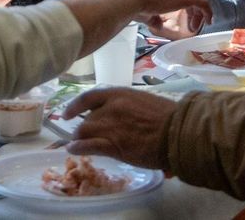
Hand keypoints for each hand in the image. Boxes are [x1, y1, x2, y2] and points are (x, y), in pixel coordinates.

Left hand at [62, 87, 176, 168]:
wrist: (177, 132)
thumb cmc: (168, 118)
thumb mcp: (144, 102)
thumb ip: (128, 106)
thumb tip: (122, 115)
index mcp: (120, 94)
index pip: (90, 97)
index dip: (75, 105)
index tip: (67, 113)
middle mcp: (111, 108)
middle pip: (87, 119)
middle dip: (82, 128)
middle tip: (81, 136)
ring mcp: (110, 126)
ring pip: (84, 132)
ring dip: (79, 139)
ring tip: (76, 145)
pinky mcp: (113, 145)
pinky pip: (88, 146)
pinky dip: (78, 148)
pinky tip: (73, 151)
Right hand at [114, 0, 210, 31]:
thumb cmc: (137, 6)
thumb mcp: (146, 15)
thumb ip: (153, 19)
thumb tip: (158, 24)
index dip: (187, 7)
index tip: (188, 20)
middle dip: (196, 11)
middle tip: (194, 24)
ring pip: (198, 0)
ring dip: (201, 13)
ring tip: (200, 25)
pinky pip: (202, 3)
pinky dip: (207, 12)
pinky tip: (208, 21)